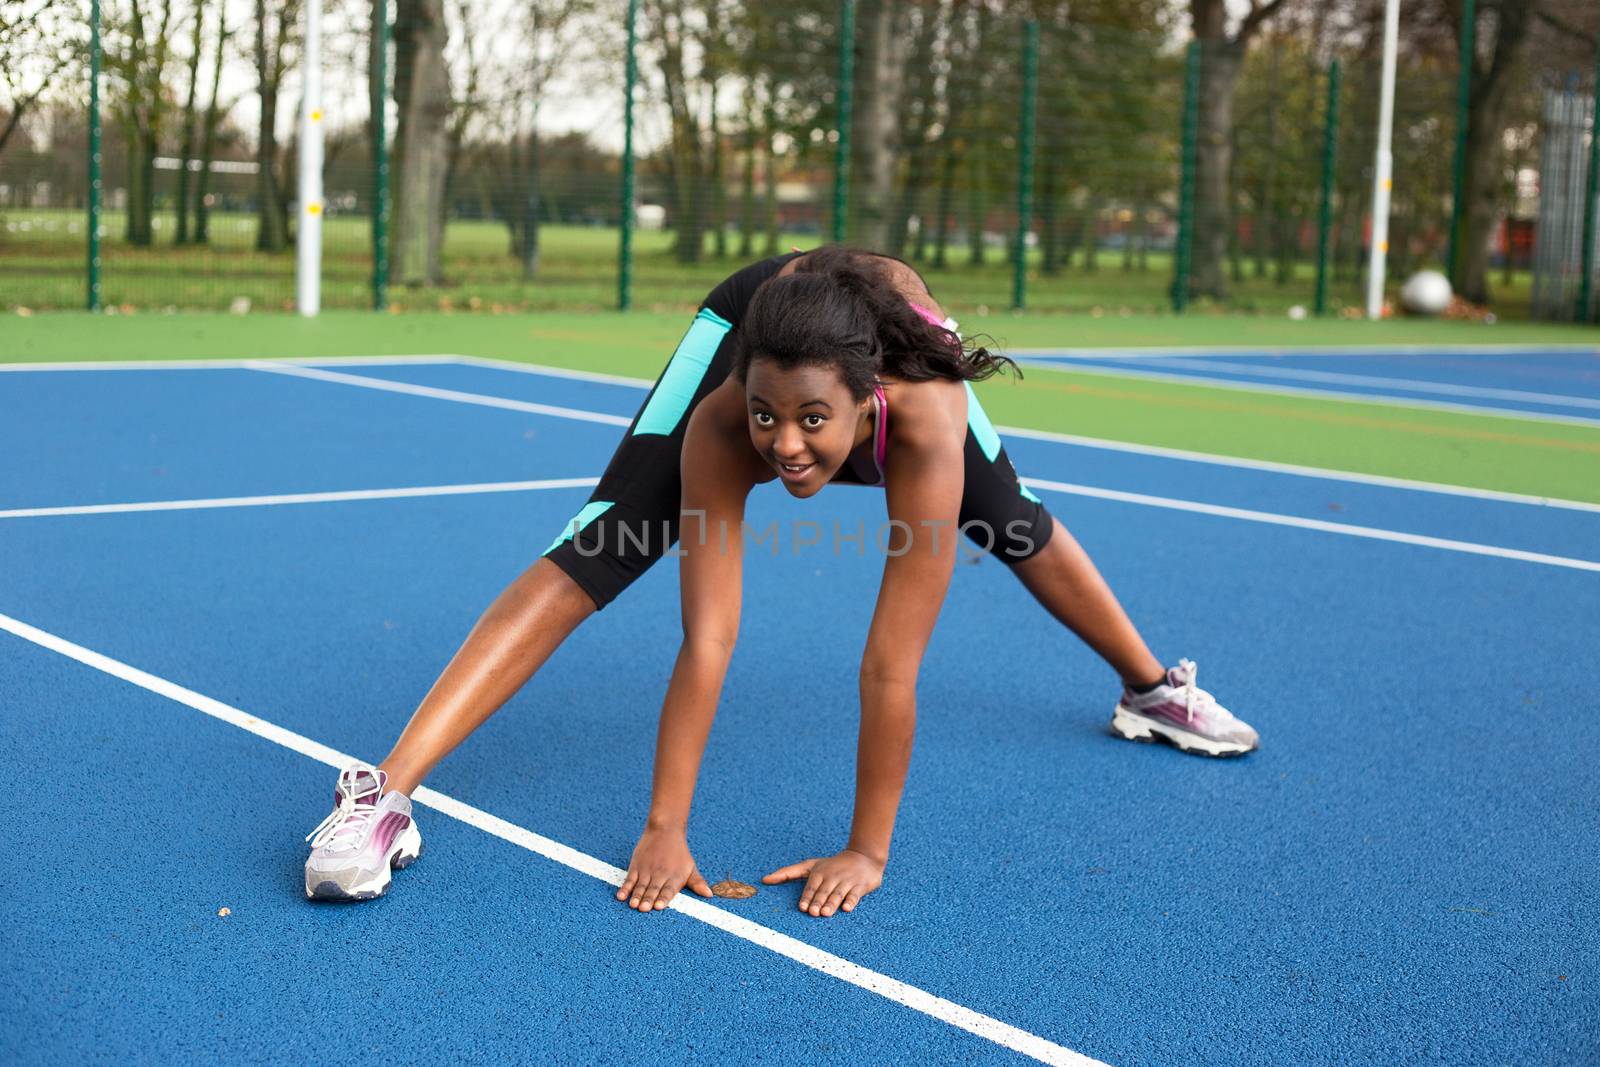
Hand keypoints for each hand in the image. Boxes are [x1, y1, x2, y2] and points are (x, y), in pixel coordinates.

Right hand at [616, 826, 712, 911]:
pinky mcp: (636, 866)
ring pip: (641, 885)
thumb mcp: (690, 867)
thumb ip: (698, 882)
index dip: (663, 898)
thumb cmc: (679, 852)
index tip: (659, 906)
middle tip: (643, 908)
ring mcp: (647, 870)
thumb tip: (710, 895)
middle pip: (653, 889)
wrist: (665, 830)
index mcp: (675, 876)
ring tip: (633, 905)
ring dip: (636, 895)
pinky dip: (625, 888)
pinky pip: (630, 878)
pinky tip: (621, 896)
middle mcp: (660, 874)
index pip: (669, 889)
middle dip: (648, 899)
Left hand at [762, 849, 884, 916]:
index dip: (807, 896)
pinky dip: (851, 901)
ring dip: (832, 903)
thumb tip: (764, 880)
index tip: (802, 907)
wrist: (863, 857)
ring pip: (838, 893)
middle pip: (824, 891)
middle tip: (813, 913)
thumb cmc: (831, 865)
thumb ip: (787, 873)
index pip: (811, 886)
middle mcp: (833, 876)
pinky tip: (846, 908)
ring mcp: (847, 881)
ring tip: (826, 913)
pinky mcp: (861, 886)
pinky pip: (855, 895)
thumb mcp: (810, 866)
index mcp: (819, 872)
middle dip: (818, 901)